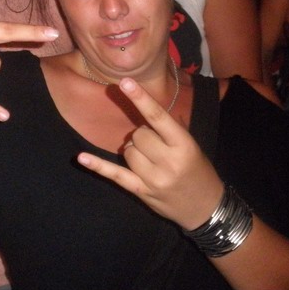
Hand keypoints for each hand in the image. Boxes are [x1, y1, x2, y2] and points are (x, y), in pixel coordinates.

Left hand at [77, 77, 223, 229]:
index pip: (158, 116)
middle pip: (138, 135)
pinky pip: (115, 175)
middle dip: (142, 137)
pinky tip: (81, 157)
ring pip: (127, 151)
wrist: (207, 208)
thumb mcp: (191, 145)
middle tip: (156, 148)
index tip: (125, 81)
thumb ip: (167, 127)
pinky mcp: (141, 191)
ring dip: (134, 152)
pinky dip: (97, 166)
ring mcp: (154, 178)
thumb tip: (141, 104)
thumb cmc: (197, 169)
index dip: (140, 98)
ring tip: (151, 162)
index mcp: (184, 144)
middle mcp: (169, 161)